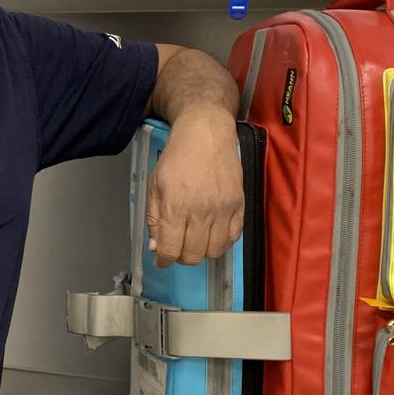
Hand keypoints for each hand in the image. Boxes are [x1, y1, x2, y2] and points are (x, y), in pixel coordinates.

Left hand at [145, 107, 243, 266]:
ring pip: (214, 251)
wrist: (206, 133)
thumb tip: (156, 247)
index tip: (162, 260)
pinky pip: (233, 238)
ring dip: (202, 251)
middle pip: (193, 255)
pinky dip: (222, 242)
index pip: (171, 249)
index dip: (164, 260)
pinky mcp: (239, 205)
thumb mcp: (155, 185)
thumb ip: (154, 218)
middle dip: (181, 257)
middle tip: (177, 246)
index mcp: (176, 206)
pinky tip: (212, 233)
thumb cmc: (177, 157)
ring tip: (195, 240)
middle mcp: (201, 211)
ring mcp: (223, 209)